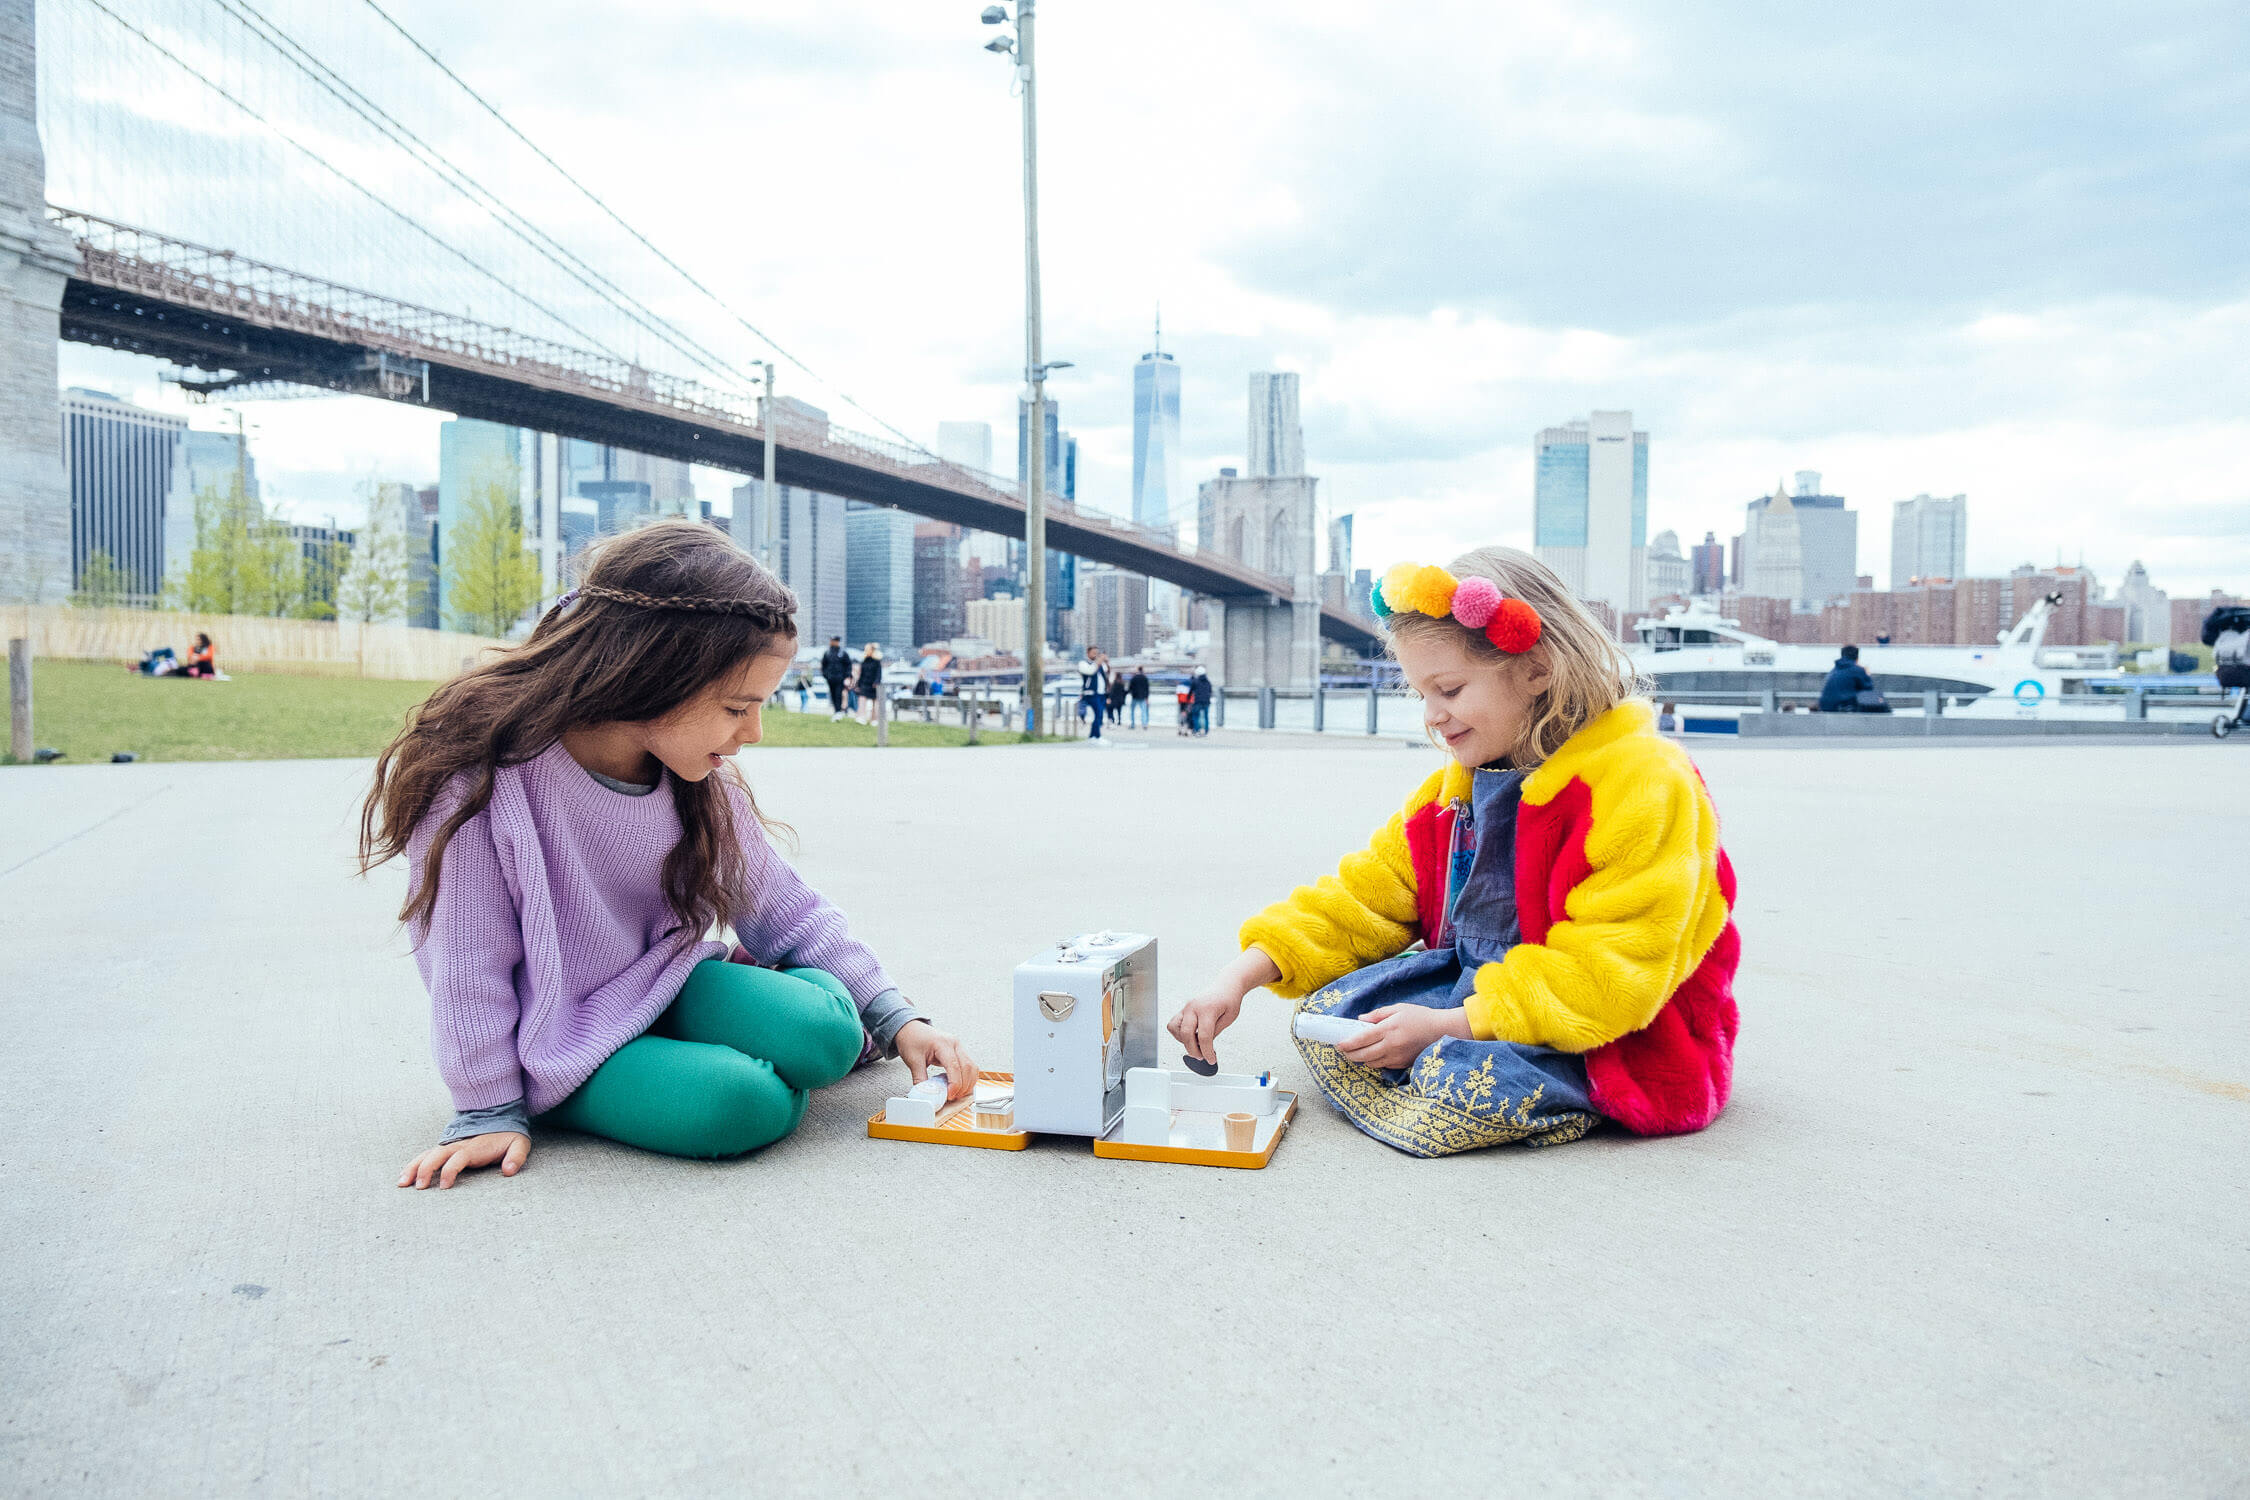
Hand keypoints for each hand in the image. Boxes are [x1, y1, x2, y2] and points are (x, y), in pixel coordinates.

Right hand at [398, 1132, 528, 1189]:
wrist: (502, 1118)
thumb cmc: (509, 1136)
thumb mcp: (519, 1145)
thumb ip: (515, 1157)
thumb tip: (508, 1171)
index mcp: (474, 1147)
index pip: (458, 1158)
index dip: (449, 1171)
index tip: (444, 1187)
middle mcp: (459, 1145)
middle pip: (437, 1155)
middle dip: (425, 1169)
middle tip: (419, 1187)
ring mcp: (451, 1146)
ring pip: (428, 1154)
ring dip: (414, 1167)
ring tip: (402, 1182)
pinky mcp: (447, 1149)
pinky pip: (427, 1155)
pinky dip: (415, 1164)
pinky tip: (404, 1176)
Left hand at [895, 1020, 979, 1100]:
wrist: (911, 1029)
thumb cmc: (912, 1040)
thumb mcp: (913, 1060)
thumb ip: (920, 1079)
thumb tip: (925, 1094)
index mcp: (942, 1043)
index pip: (954, 1066)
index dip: (955, 1083)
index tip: (950, 1095)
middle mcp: (954, 1043)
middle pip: (967, 1067)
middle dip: (963, 1086)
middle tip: (953, 1097)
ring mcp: (958, 1046)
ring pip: (972, 1067)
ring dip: (968, 1082)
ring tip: (957, 1093)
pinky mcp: (959, 1051)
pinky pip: (970, 1066)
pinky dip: (968, 1078)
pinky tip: (960, 1086)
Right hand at [1167, 988, 1242, 1064]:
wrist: (1226, 986)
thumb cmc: (1229, 999)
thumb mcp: (1229, 1018)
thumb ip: (1215, 1032)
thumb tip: (1205, 1045)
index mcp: (1207, 1009)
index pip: (1204, 1036)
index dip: (1207, 1052)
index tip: (1211, 1059)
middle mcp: (1193, 1007)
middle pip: (1186, 1034)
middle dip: (1193, 1050)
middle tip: (1202, 1056)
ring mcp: (1186, 1007)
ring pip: (1175, 1029)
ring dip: (1184, 1041)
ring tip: (1196, 1044)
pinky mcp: (1183, 1009)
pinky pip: (1174, 1024)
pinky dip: (1179, 1034)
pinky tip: (1190, 1036)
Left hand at [1334, 1004, 1469, 1070]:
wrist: (1441, 1031)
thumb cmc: (1419, 1016)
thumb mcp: (1398, 1009)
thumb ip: (1377, 1015)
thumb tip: (1360, 1020)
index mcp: (1389, 1029)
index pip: (1362, 1039)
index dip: (1348, 1043)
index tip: (1339, 1044)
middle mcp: (1392, 1046)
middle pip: (1364, 1055)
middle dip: (1350, 1054)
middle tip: (1344, 1050)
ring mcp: (1398, 1057)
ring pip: (1372, 1063)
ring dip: (1362, 1059)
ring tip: (1358, 1052)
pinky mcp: (1403, 1064)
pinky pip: (1383, 1066)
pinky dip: (1375, 1061)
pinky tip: (1375, 1054)